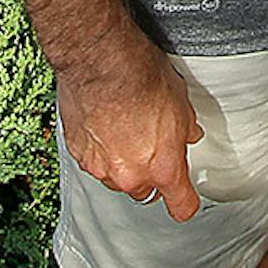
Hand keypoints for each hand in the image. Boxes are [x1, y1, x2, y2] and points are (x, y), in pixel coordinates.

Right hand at [56, 24, 204, 221]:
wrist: (100, 61)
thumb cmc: (140, 76)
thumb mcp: (180, 101)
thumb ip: (186, 129)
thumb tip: (189, 134)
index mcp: (163, 167)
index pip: (181, 207)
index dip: (185, 202)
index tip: (185, 198)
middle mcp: (131, 176)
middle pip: (146, 192)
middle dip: (150, 174)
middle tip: (149, 144)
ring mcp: (102, 168)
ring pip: (117, 178)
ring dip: (122, 162)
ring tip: (124, 127)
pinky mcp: (79, 155)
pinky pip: (94, 161)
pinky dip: (99, 149)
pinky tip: (104, 122)